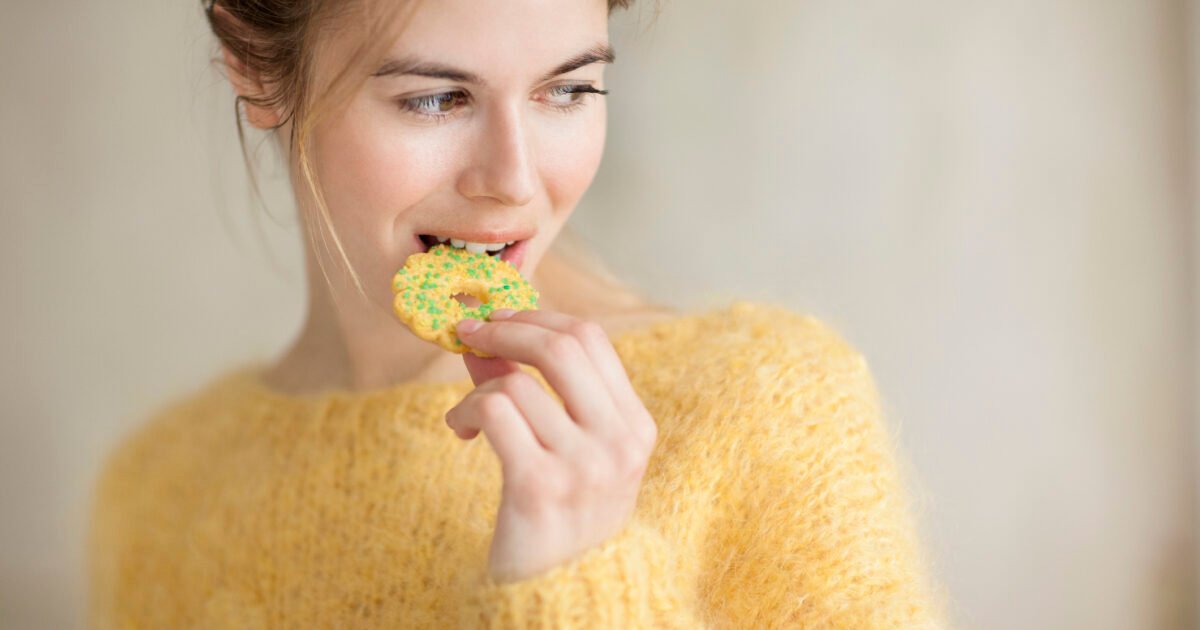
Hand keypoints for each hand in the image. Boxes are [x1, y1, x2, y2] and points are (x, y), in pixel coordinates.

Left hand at [444, 308, 657, 582]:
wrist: (561, 599)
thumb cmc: (560, 524)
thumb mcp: (568, 454)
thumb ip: (537, 392)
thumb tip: (488, 334)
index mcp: (636, 428)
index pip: (592, 338)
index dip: (540, 316)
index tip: (503, 318)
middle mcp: (619, 443)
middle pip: (563, 343)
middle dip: (507, 326)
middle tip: (473, 332)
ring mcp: (583, 466)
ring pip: (518, 381)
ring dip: (478, 389)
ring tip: (468, 417)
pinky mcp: (538, 486)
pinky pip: (494, 411)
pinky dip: (466, 412)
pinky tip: (461, 433)